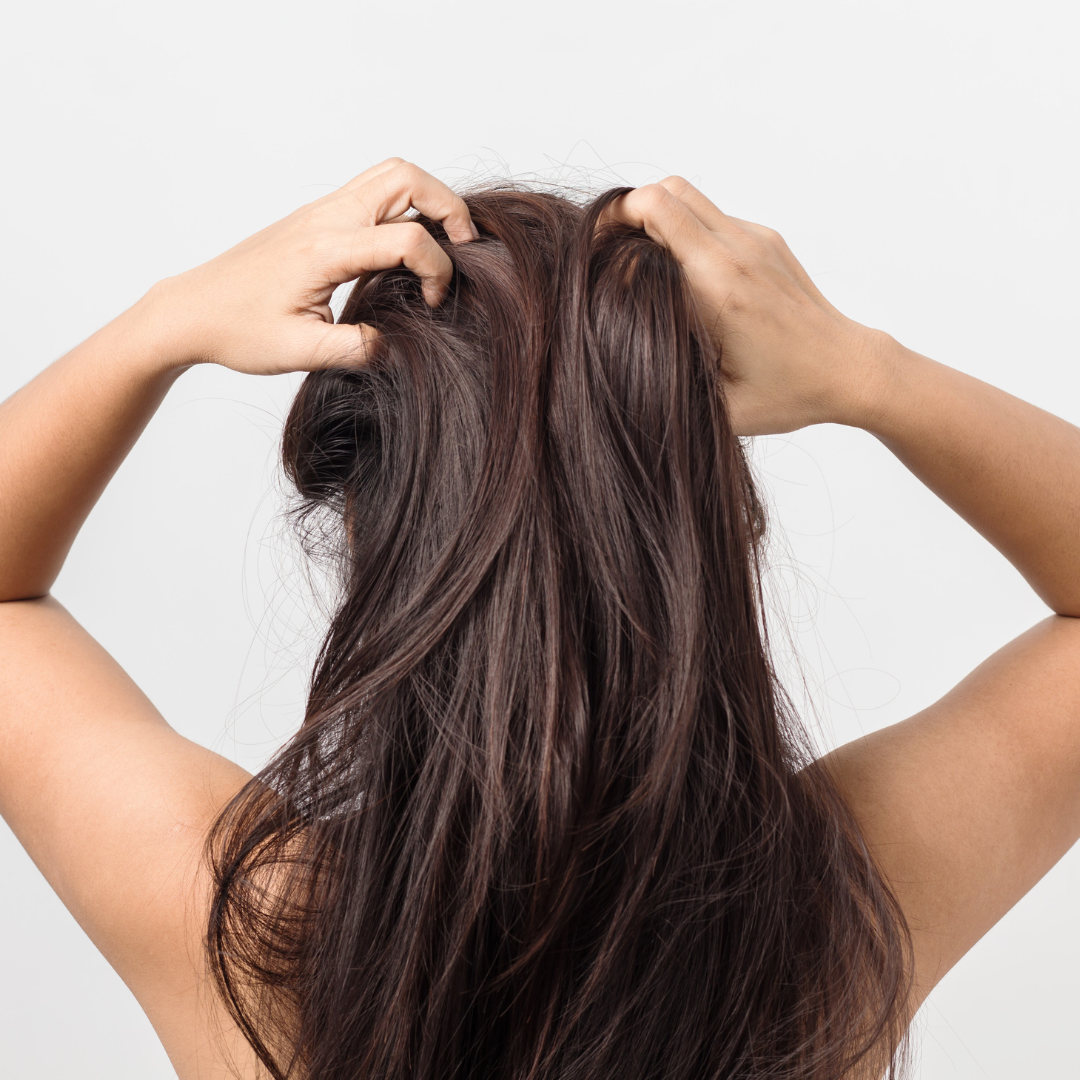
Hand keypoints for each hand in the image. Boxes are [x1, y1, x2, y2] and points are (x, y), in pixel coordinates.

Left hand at [137, 158, 477, 374]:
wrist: (190, 311)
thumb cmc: (237, 330)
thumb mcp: (301, 353)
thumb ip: (358, 350)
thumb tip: (398, 345)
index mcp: (325, 250)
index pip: (406, 239)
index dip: (437, 271)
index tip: (433, 304)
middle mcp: (326, 219)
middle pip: (405, 176)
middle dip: (448, 206)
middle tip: (463, 248)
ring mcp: (320, 212)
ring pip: (391, 175)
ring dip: (428, 200)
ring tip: (443, 244)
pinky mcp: (317, 219)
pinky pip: (373, 192)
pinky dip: (405, 208)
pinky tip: (405, 251)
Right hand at [604, 179, 893, 435]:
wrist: (850, 370)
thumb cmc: (789, 393)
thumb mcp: (721, 408)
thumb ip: (668, 387)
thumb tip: (616, 378)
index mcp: (720, 287)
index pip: (655, 213)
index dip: (613, 224)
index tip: (594, 255)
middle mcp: (738, 251)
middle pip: (666, 191)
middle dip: (628, 213)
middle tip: (608, 251)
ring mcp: (756, 240)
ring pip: (688, 195)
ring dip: (656, 218)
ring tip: (641, 262)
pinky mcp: (766, 240)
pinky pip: (711, 216)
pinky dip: (685, 230)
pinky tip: (682, 275)